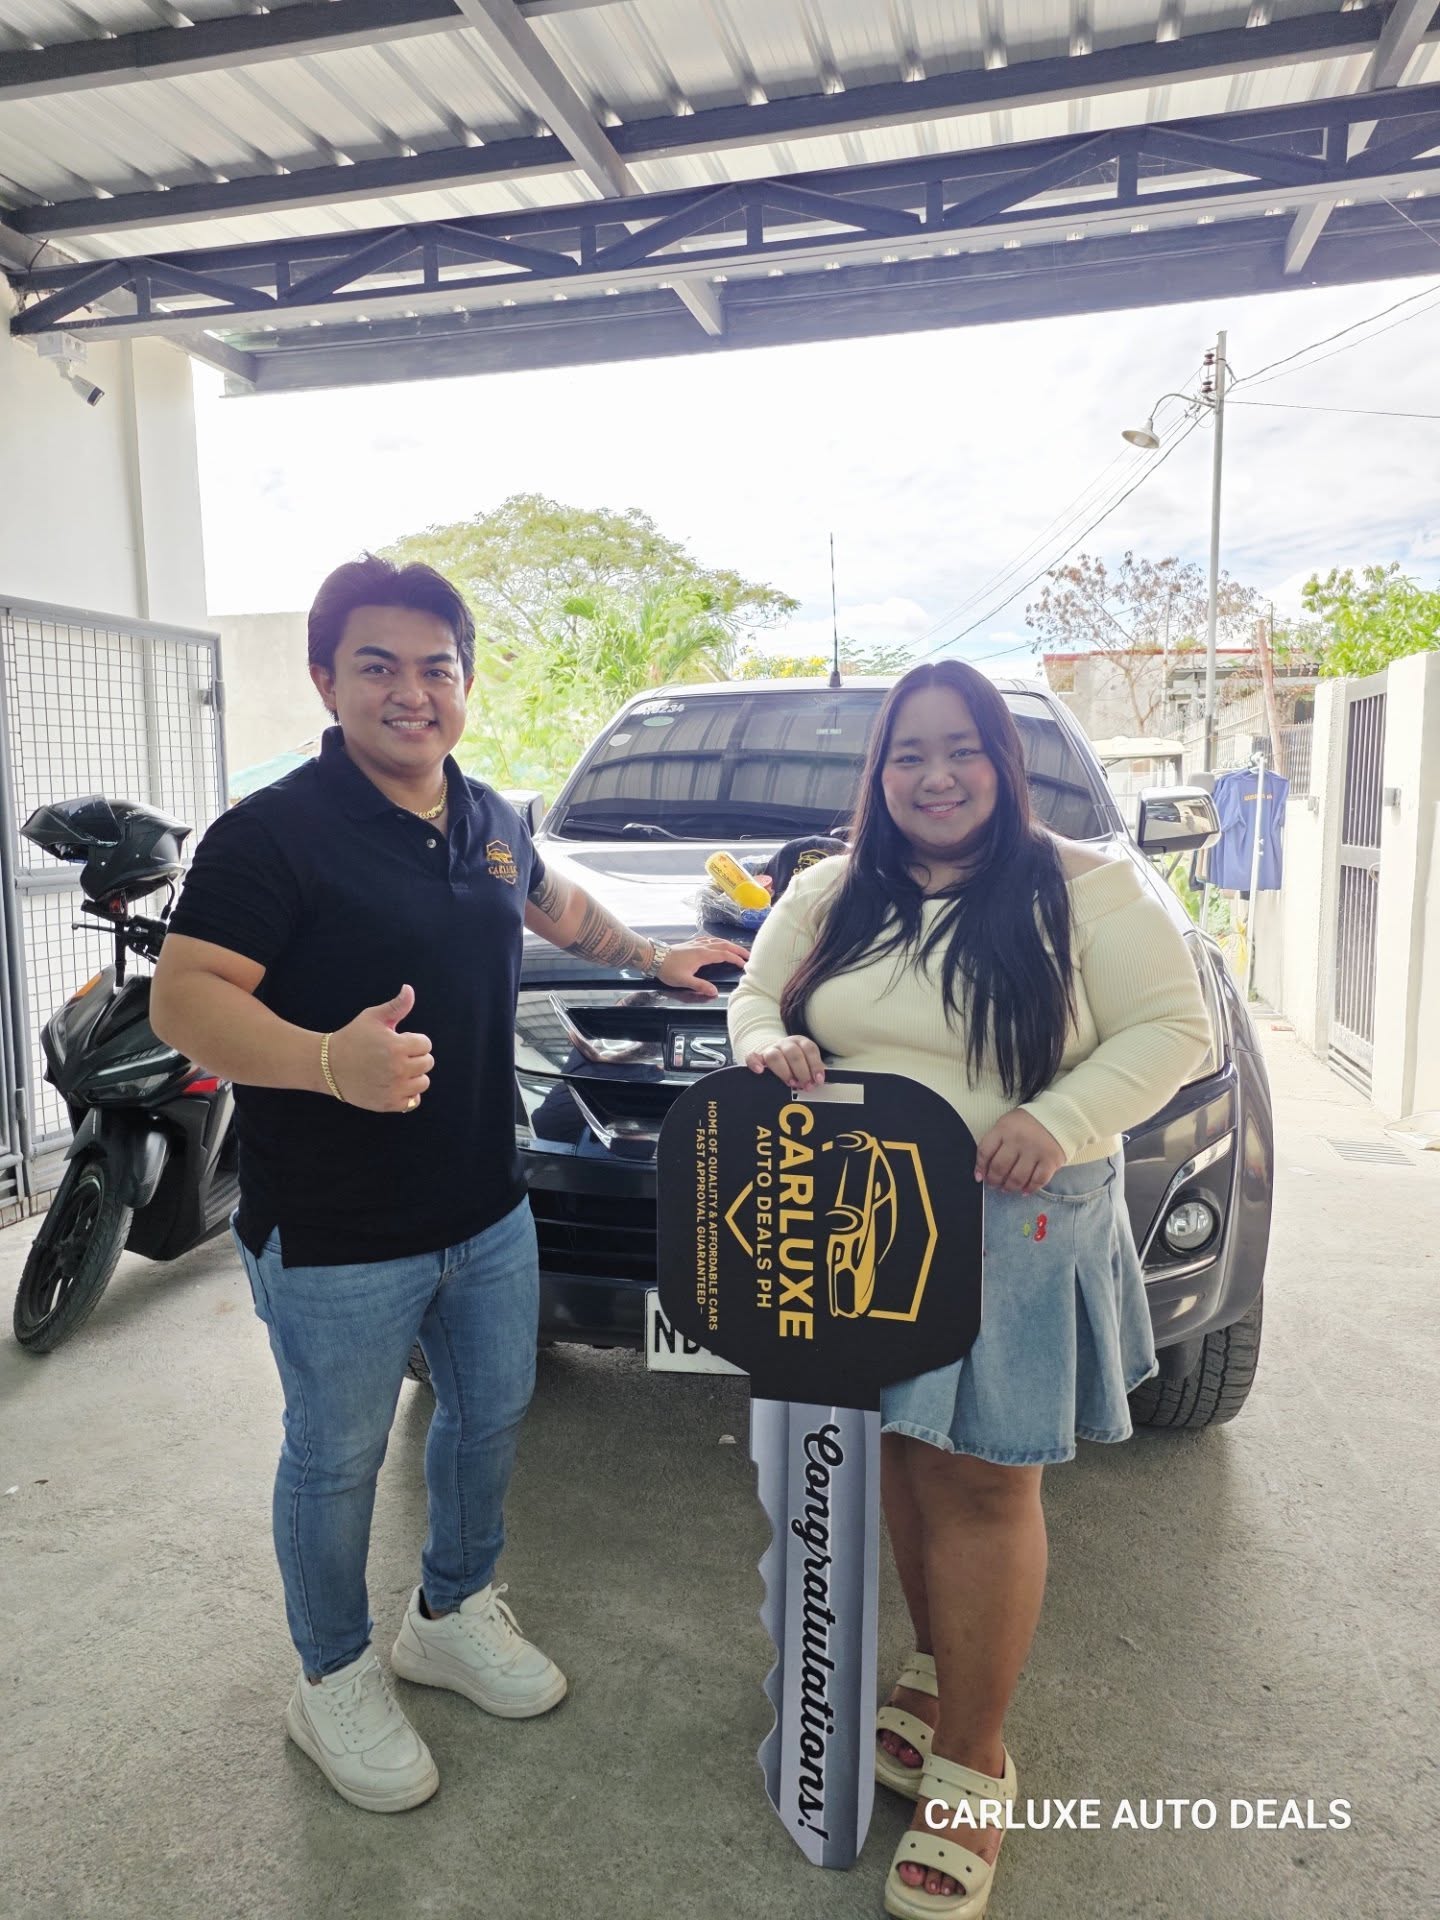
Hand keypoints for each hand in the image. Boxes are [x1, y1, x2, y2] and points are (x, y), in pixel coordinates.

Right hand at [326, 984, 433, 1113]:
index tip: (398, 1041)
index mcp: (397, 1046)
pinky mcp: (388, 1103)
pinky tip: (394, 1084)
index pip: (426, 1044)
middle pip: (427, 1063)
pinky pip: (413, 1101)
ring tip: (396, 1070)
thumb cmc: (352, 1038)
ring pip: (423, 1082)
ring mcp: (394, 1088)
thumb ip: (396, 1005)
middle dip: (415, 1057)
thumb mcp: (373, 1017)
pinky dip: (407, 1094)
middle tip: (395, 1055)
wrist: (329, 1066)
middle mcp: (398, 1069)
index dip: (413, 1040)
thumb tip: (409, 989)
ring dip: (414, 1075)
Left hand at [656, 935, 750, 998]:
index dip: (736, 959)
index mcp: (702, 954)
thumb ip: (700, 986)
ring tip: (738, 950)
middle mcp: (702, 946)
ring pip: (718, 941)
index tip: (745, 965)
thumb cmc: (668, 969)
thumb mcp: (684, 980)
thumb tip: (714, 992)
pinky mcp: (693, 943)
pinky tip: (719, 943)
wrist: (654, 957)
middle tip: (749, 955)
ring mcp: (697, 943)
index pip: (724, 955)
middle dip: (738, 950)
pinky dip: (719, 941)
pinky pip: (711, 939)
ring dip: (730, 945)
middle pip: (725, 945)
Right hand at [745, 1037, 824, 1092]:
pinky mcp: (757, 1056)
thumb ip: (812, 1070)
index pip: (809, 1049)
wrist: (774, 1053)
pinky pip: (752, 1057)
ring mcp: (770, 1049)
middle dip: (802, 1071)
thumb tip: (819, 1082)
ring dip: (784, 1071)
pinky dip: (755, 1063)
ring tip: (791, 1083)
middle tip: (806, 1085)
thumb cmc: (793, 1062)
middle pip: (794, 1054)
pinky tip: (760, 1071)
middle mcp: (785, 1044)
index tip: (818, 1079)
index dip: (815, 1065)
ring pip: (775, 1056)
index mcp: (800, 1042)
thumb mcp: (806, 1062)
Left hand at [974, 1110, 1063, 1193]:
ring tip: (1007, 1188)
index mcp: (1004, 1128)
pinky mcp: (1051, 1160)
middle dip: (994, 1181)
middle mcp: (1018, 1140)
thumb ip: (994, 1144)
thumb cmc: (1027, 1124)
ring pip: (1017, 1178)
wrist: (1058, 1116)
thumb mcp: (1006, 1125)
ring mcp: (1035, 1151)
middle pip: (999, 1168)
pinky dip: (1029, 1189)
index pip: (985, 1152)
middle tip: (995, 1184)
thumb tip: (981, 1173)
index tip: (980, 1177)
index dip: (980, 1167)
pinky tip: (1024, 1190)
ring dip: (1009, 1187)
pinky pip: (1038, 1181)